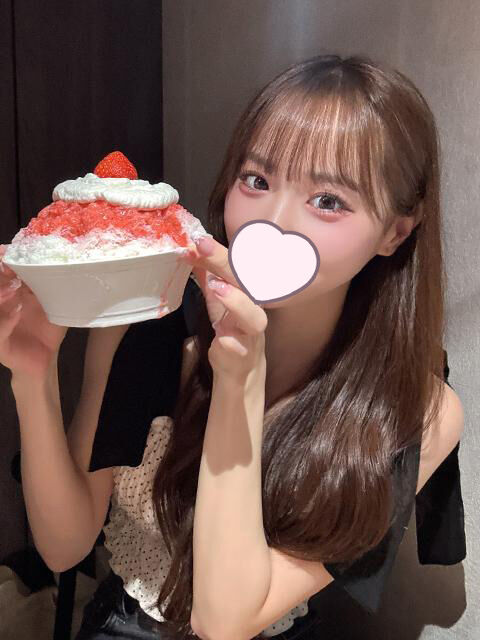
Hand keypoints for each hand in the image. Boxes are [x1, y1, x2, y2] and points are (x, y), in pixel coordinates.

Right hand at [0, 245, 67, 380]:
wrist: (43, 361)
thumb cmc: (47, 331)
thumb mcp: (55, 306)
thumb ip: (58, 288)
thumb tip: (75, 266)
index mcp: (13, 295)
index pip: (3, 274)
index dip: (4, 261)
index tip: (7, 250)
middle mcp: (2, 307)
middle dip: (0, 273)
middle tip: (7, 264)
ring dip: (1, 294)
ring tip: (13, 287)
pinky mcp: (0, 345)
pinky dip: (6, 321)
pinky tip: (17, 312)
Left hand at [180, 238, 266, 383]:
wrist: (241, 370)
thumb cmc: (232, 330)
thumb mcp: (218, 302)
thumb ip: (209, 278)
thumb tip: (194, 252)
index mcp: (247, 293)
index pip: (237, 266)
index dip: (220, 251)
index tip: (199, 239)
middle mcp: (254, 309)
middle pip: (245, 282)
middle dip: (224, 262)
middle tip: (202, 246)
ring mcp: (251, 333)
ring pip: (253, 316)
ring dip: (236, 301)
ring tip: (217, 287)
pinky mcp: (244, 355)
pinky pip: (241, 348)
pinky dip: (232, 342)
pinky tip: (222, 337)